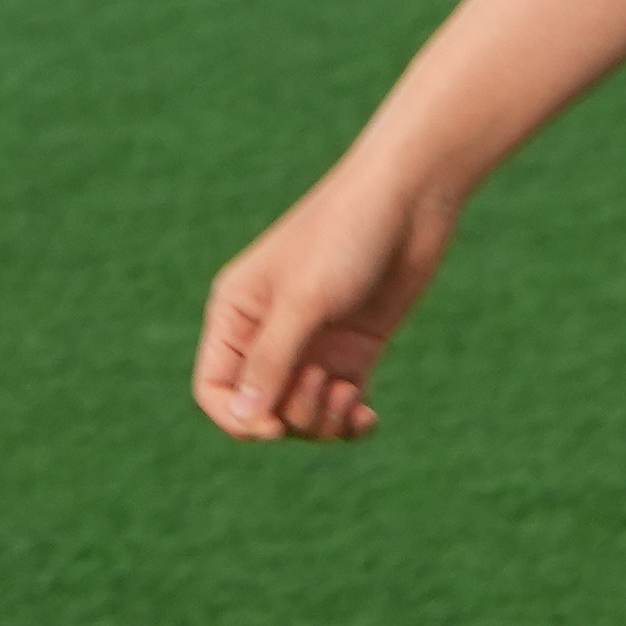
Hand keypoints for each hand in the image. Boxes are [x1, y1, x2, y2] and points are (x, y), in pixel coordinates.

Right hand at [194, 158, 456, 444]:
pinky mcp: (352, 349)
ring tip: (351, 395)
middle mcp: (268, 332)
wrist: (411, 197)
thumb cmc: (348, 234)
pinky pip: (338, 408)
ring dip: (323, 420)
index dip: (238, 418)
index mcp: (236, 311)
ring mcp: (312, 343)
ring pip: (301, 414)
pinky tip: (368, 418)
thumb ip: (273, 361)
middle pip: (261, 409)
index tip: (276, 427)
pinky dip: (349, 422)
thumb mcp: (305, 300)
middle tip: (327, 383)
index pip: (214, 389)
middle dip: (292, 415)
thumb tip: (246, 420)